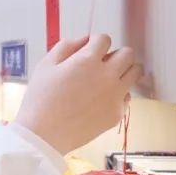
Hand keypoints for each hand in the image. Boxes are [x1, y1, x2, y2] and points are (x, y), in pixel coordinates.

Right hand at [14, 34, 141, 155]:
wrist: (43, 135)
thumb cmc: (40, 99)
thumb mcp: (45, 65)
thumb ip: (66, 46)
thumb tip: (84, 40)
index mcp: (87, 61)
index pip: (104, 39)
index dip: (95, 42)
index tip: (88, 50)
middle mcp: (106, 76)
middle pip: (127, 53)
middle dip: (115, 54)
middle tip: (101, 64)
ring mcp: (115, 96)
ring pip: (135, 73)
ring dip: (124, 71)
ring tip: (108, 78)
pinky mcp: (117, 114)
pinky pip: (127, 96)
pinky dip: (118, 94)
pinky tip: (100, 99)